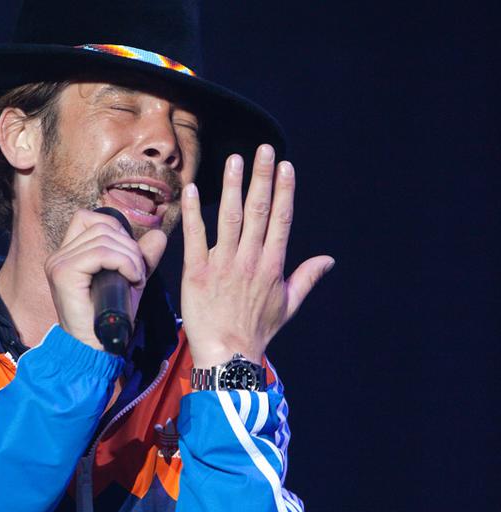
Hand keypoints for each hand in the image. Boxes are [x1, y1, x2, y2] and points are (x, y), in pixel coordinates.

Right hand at [46, 210, 167, 350]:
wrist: (97, 349)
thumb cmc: (111, 320)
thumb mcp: (130, 281)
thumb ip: (141, 257)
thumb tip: (158, 235)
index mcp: (67, 255)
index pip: (88, 219)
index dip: (115, 230)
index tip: (129, 257)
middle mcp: (59, 256)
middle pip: (101, 226)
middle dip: (129, 246)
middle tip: (138, 272)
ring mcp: (58, 263)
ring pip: (104, 238)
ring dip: (130, 257)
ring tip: (135, 279)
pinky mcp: (64, 273)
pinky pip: (102, 253)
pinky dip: (124, 262)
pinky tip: (131, 279)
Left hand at [180, 144, 334, 367]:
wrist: (228, 354)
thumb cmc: (257, 331)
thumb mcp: (288, 305)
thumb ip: (306, 278)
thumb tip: (328, 260)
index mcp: (273, 265)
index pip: (281, 219)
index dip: (284, 190)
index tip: (284, 166)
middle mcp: (250, 260)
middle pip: (259, 211)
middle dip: (261, 178)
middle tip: (262, 149)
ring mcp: (223, 264)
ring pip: (229, 218)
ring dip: (231, 186)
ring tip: (233, 160)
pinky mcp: (197, 272)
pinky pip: (194, 237)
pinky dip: (192, 213)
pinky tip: (189, 190)